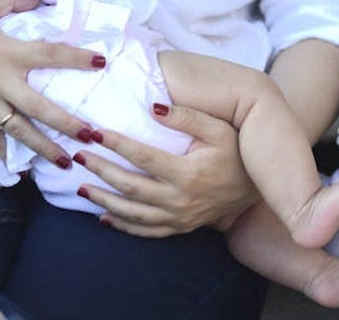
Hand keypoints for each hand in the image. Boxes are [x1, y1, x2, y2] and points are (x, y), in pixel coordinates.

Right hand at [0, 0, 102, 163]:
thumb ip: (16, 1)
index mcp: (8, 52)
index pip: (51, 54)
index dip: (77, 58)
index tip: (102, 62)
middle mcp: (0, 81)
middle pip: (40, 108)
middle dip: (67, 124)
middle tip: (92, 137)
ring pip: (19, 131)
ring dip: (44, 148)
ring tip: (66, 162)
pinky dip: (5, 155)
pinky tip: (21, 170)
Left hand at [74, 103, 257, 236]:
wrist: (260, 186)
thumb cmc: (238, 151)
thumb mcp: (220, 128)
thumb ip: (188, 117)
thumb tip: (154, 107)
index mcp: (187, 172)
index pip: (142, 157)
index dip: (116, 144)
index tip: (93, 132)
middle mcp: (180, 199)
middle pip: (130, 186)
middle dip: (100, 170)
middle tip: (78, 156)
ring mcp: (180, 217)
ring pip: (133, 212)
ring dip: (104, 200)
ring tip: (81, 187)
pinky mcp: (181, 227)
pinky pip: (146, 231)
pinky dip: (123, 225)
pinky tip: (103, 217)